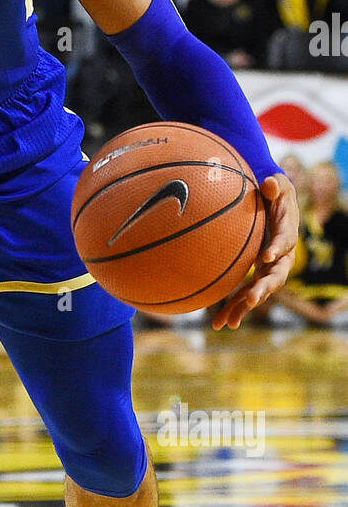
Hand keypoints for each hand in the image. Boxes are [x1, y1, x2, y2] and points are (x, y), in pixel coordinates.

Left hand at [212, 173, 299, 329]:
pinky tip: (219, 324)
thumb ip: (275, 185)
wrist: (271, 205)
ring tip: (227, 323)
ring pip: (258, 291)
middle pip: (276, 276)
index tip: (266, 256)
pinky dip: (233, 308)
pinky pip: (244, 293)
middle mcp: (280, 256)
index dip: (278, 248)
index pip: (286, 242)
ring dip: (243, 307)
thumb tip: (270, 182)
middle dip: (263, 288)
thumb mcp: (277, 185)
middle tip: (251, 299)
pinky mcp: (255, 276)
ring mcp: (268, 269)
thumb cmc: (273, 193)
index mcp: (286, 233)